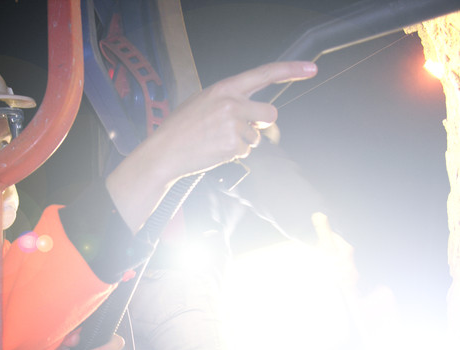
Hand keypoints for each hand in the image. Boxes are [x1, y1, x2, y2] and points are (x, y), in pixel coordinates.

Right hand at [107, 61, 317, 232]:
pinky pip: (245, 151)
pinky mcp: (233, 146)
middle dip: (261, 122)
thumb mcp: (203, 101)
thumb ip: (230, 100)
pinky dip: (233, 153)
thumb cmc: (181, 128)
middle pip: (270, 112)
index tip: (311, 68)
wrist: (165, 152)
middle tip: (242, 127)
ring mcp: (234, 125)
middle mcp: (232, 103)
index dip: (291, 70)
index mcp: (224, 88)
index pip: (264, 73)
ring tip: (216, 141)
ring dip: (242, 141)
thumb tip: (254, 110)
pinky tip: (214, 150)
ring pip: (256, 136)